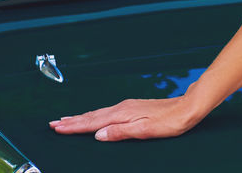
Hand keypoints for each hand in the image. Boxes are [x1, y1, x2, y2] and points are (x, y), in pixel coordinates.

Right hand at [50, 94, 204, 141]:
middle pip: (91, 116)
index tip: (57, 128)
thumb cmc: (170, 121)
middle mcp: (122, 108)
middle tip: (53, 124)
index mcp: (122, 114)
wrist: (188, 107)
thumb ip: (121, 132)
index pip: (92, 122)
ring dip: (81, 117)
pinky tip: (94, 117)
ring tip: (67, 120)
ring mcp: (127, 106)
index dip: (74, 126)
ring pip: (98, 113)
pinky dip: (95, 115)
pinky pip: (106, 112)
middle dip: (72, 121)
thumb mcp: (145, 130)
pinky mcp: (133, 108)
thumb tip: (99, 135)